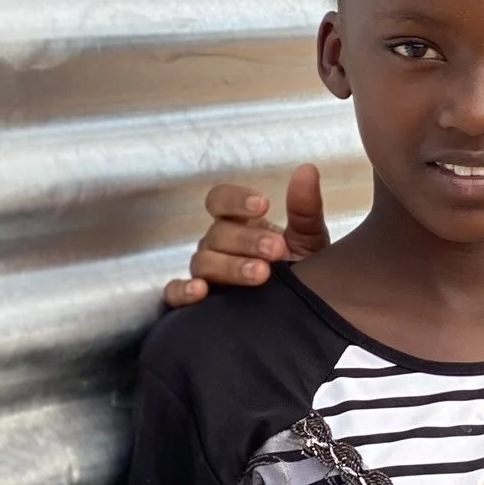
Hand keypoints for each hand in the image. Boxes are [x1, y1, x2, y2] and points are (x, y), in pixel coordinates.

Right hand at [162, 165, 328, 307]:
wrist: (306, 314)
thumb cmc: (303, 270)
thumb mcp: (309, 238)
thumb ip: (305, 207)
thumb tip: (307, 170)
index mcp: (239, 224)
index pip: (220, 200)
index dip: (236, 200)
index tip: (263, 205)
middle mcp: (218, 245)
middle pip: (217, 233)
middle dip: (247, 240)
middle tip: (276, 250)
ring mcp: (205, 273)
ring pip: (203, 262)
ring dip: (230, 265)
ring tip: (261, 274)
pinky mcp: (195, 303)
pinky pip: (174, 294)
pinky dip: (182, 291)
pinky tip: (200, 292)